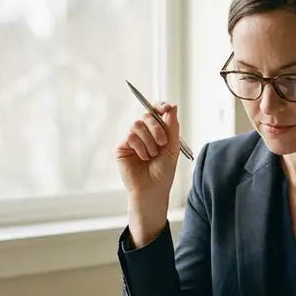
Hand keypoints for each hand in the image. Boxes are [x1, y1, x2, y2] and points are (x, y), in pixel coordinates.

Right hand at [116, 103, 180, 245]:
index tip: (167, 108)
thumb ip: (172, 127)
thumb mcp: (172, 148)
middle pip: (147, 115)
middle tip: (162, 143)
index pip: (156, 112)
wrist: (153, 189)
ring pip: (137, 124)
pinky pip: (130, 136)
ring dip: (149, 140)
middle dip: (157, 127)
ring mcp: (132, 140)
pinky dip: (140, 147)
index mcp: (157, 132)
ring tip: (152, 155)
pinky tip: (143, 158)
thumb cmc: (164, 172)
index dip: (160, 106)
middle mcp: (144, 133)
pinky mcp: (122, 147)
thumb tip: (173, 106)